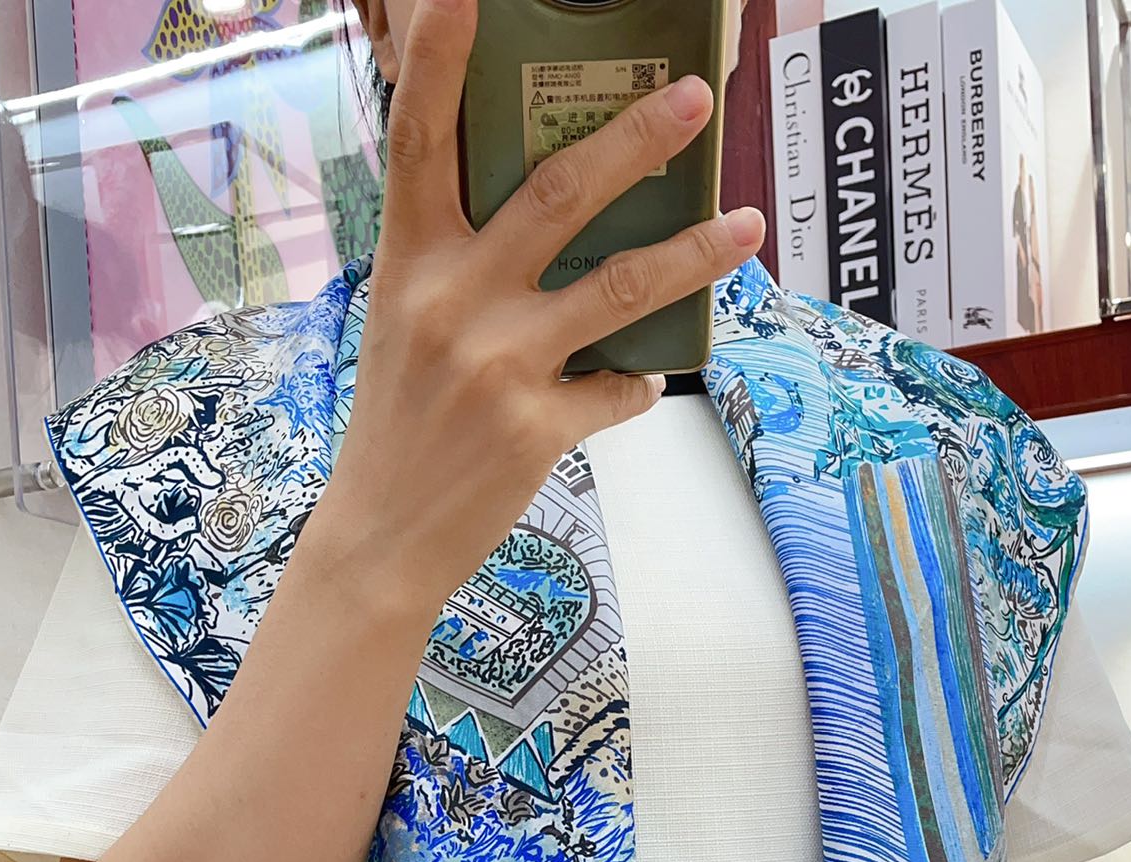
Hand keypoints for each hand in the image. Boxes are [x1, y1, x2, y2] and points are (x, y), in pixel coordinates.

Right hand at [311, 0, 764, 617]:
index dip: (438, 58)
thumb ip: (461, 259)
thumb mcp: (405, 320)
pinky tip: (643, 381)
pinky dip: (639, 383)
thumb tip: (552, 208)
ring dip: (693, 253)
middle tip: (696, 100)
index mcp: (410, 260)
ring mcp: (497, 366)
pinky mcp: (535, 429)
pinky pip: (618, 389)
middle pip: (557, 193)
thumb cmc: (399, 420)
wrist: (382, 535)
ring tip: (748, 226)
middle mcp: (452, 301)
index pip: (418, 138)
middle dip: (637, 141)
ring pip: (618, 288)